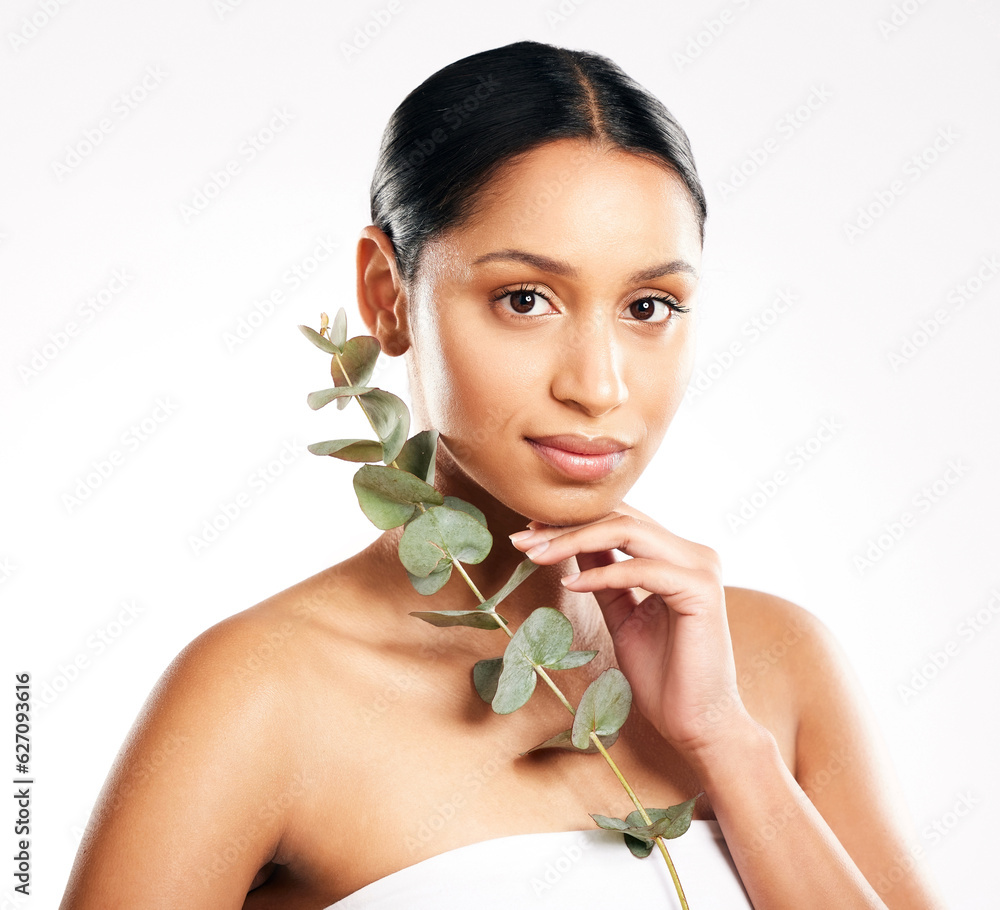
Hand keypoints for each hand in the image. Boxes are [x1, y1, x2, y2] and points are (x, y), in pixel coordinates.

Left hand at [509, 503, 751, 757]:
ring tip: (536, 555)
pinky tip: (570, 584)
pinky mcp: (702, 590)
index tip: (528, 533)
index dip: (572, 521)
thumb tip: (571, 543)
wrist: (696, 724)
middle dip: (566, 526)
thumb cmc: (662, 675)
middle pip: (620, 518)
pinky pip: (642, 570)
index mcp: (677, 555)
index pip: (619, 519)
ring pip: (629, 531)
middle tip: (521, 540)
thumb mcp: (621, 614)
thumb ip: (602, 576)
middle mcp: (693, 553)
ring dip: (575, 540)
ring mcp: (701, 567)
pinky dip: (602, 573)